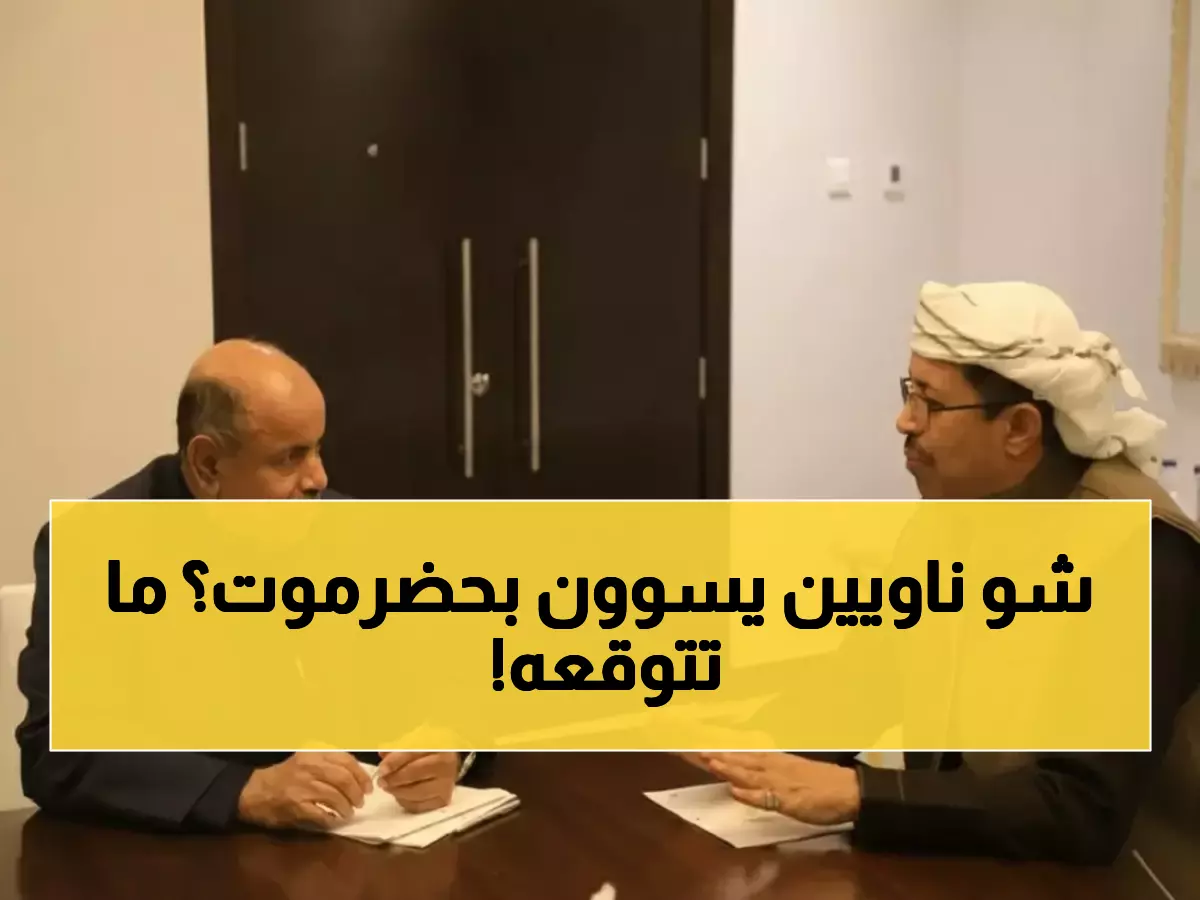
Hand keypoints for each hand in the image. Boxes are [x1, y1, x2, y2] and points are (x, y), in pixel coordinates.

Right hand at [236, 752, 371, 829]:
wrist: (255, 791)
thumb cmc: (286, 776)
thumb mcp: (307, 759)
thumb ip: (329, 762)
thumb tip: (358, 775)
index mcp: (314, 753)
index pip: (346, 760)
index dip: (361, 775)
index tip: (368, 786)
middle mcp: (309, 767)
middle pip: (344, 779)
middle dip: (357, 793)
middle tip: (360, 801)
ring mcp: (302, 787)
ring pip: (335, 797)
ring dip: (346, 807)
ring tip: (349, 812)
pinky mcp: (296, 806)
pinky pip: (321, 814)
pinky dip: (332, 818)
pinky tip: (335, 819)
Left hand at [377, 752, 458, 812]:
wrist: (444, 761)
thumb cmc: (426, 750)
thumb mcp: (412, 742)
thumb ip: (397, 747)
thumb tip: (383, 755)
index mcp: (439, 744)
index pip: (413, 753)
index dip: (395, 762)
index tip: (382, 770)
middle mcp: (447, 764)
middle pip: (415, 773)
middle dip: (394, 778)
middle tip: (381, 780)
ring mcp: (446, 784)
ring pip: (416, 792)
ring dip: (397, 791)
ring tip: (388, 786)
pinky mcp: (443, 799)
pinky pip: (419, 805)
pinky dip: (405, 801)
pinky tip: (400, 793)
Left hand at [692, 752, 860, 824]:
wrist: (848, 790)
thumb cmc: (820, 783)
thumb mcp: (790, 771)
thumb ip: (767, 770)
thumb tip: (744, 774)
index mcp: (773, 760)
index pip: (740, 753)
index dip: (719, 750)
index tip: (697, 746)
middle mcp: (773, 767)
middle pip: (739, 760)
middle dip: (716, 756)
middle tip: (694, 750)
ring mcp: (780, 783)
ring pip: (749, 774)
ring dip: (728, 768)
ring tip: (709, 762)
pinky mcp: (789, 800)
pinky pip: (767, 798)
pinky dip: (750, 795)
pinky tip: (735, 792)